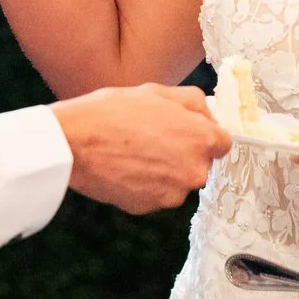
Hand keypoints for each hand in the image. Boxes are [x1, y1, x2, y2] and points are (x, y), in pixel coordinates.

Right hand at [50, 84, 231, 214]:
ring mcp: (172, 194)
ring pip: (176, 181)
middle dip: (183, 153)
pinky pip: (155, 194)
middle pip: (200, 164)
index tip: (187, 132)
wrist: (76, 142)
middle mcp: (194, 171)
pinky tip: (125, 166)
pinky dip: (145, 184)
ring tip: (134, 150)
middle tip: (153, 137)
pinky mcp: (149, 207)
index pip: (222, 144)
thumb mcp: (159, 91)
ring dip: (164, 170)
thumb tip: (209, 116)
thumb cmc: (115, 112)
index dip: (204, 135)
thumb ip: (194, 103)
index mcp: (202, 140)